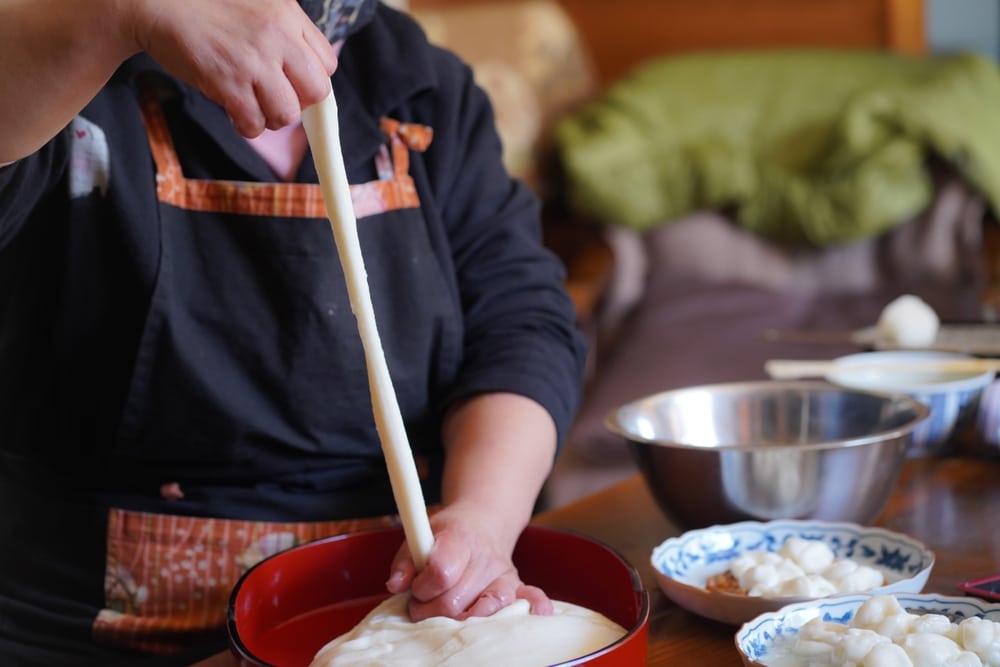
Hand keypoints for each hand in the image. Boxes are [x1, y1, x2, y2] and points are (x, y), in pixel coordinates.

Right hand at [125, 0, 336, 136]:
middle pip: (316, 93)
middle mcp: (277, 38)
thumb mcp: (258, 3)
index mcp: (288, 15)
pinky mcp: (227, 84)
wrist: (156, 2)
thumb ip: (286, 30)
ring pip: (287, 114)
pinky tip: (232, 108)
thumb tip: (305, 71)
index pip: (327, 64)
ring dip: (270, 117)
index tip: (293, 82)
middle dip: (298, 102)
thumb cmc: (206, 5)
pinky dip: (245, 124)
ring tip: (250, 102)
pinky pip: (254, 124)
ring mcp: (253, 63)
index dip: (311, 79)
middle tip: (274, 96)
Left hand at [385, 503, 553, 620]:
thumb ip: (404, 561)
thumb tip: (395, 585)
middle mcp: (485, 556)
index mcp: (460, 538)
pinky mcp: (517, 586)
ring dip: (458, 619)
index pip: (441, 573)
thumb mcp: (420, 535)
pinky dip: (533, 608)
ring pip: (483, 611)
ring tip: (448, 611)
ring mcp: (503, 573)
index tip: (415, 587)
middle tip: (424, 602)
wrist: (481, 522)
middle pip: (455, 602)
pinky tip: (536, 614)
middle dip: (429, 610)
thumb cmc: (447, 534)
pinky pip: (531, 598)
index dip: (422, 587)